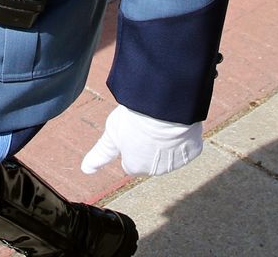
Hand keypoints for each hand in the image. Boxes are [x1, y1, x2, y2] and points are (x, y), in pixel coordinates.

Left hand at [80, 105, 203, 177]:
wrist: (165, 106)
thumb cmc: (135, 119)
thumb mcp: (112, 134)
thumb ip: (100, 155)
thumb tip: (85, 170)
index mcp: (136, 168)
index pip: (131, 160)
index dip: (131, 143)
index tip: (133, 129)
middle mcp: (157, 171)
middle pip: (151, 157)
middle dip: (150, 144)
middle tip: (147, 123)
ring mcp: (177, 162)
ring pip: (170, 153)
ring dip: (167, 141)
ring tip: (162, 122)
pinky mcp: (193, 152)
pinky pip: (188, 144)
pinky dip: (184, 135)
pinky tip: (177, 124)